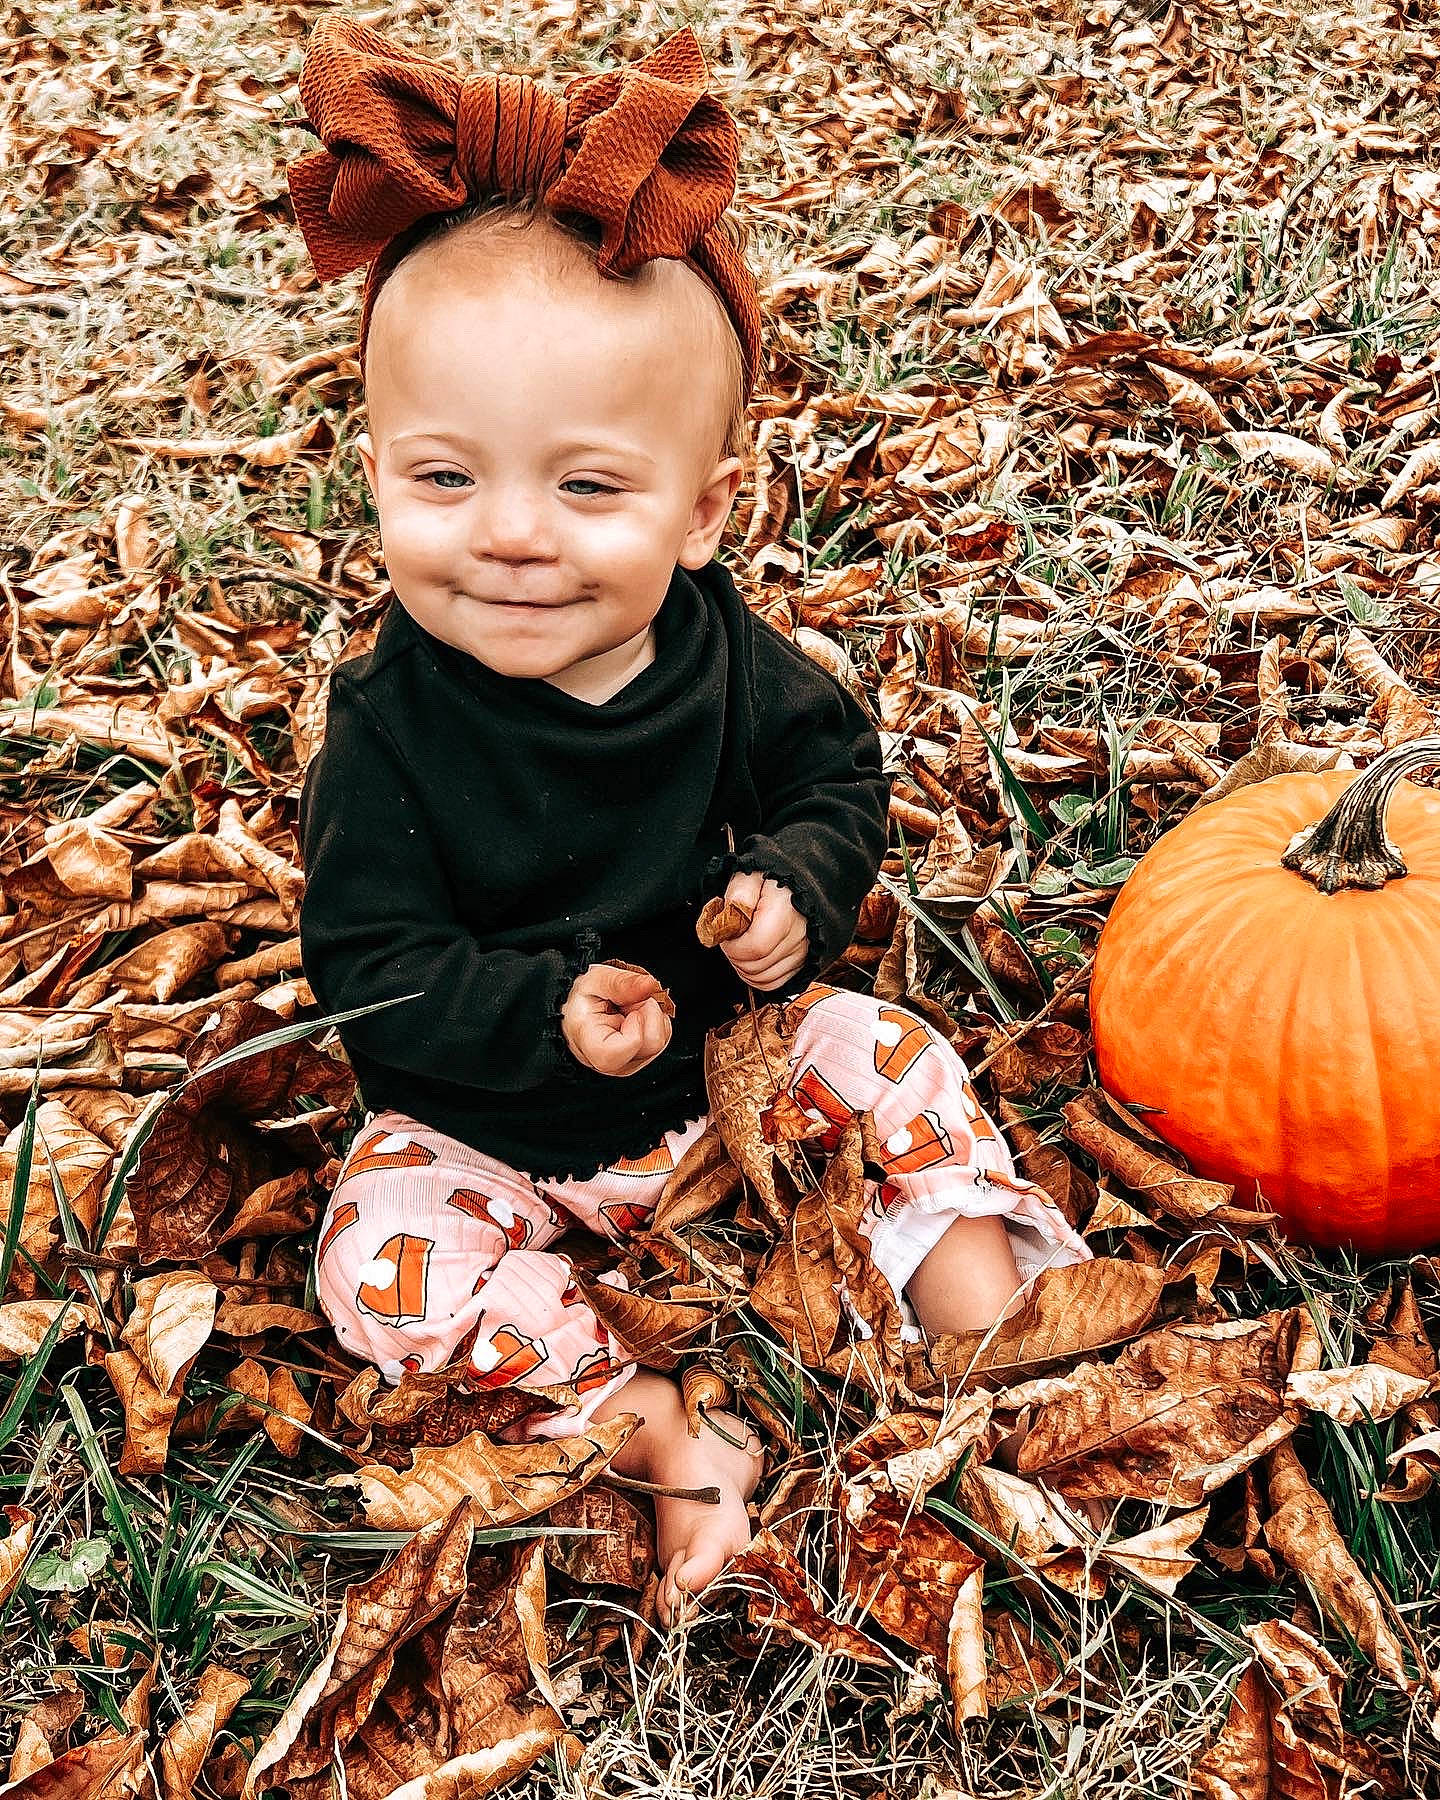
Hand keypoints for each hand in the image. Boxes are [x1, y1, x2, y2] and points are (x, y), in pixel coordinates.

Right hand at [561, 962, 672, 1076]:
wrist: (580, 1009)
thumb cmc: (584, 999)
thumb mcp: (596, 979)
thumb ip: (622, 982)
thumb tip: (649, 985)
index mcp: (589, 1043)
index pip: (618, 1053)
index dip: (634, 1030)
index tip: (631, 1012)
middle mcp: (608, 1062)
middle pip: (651, 1045)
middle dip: (648, 1013)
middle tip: (629, 1002)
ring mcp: (626, 1065)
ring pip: (659, 1042)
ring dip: (651, 1016)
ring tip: (630, 1009)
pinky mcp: (639, 1061)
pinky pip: (663, 1040)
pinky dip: (655, 1022)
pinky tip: (636, 1017)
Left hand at [716, 870, 808, 991]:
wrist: (797, 886)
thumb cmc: (770, 881)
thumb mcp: (750, 875)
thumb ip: (739, 893)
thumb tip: (731, 914)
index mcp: (785, 912)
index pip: (755, 947)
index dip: (733, 947)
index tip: (728, 935)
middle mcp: (799, 935)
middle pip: (757, 966)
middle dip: (735, 957)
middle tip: (733, 938)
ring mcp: (803, 952)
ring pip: (763, 979)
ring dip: (744, 968)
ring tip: (742, 946)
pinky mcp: (802, 963)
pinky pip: (774, 983)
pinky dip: (757, 976)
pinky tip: (752, 959)